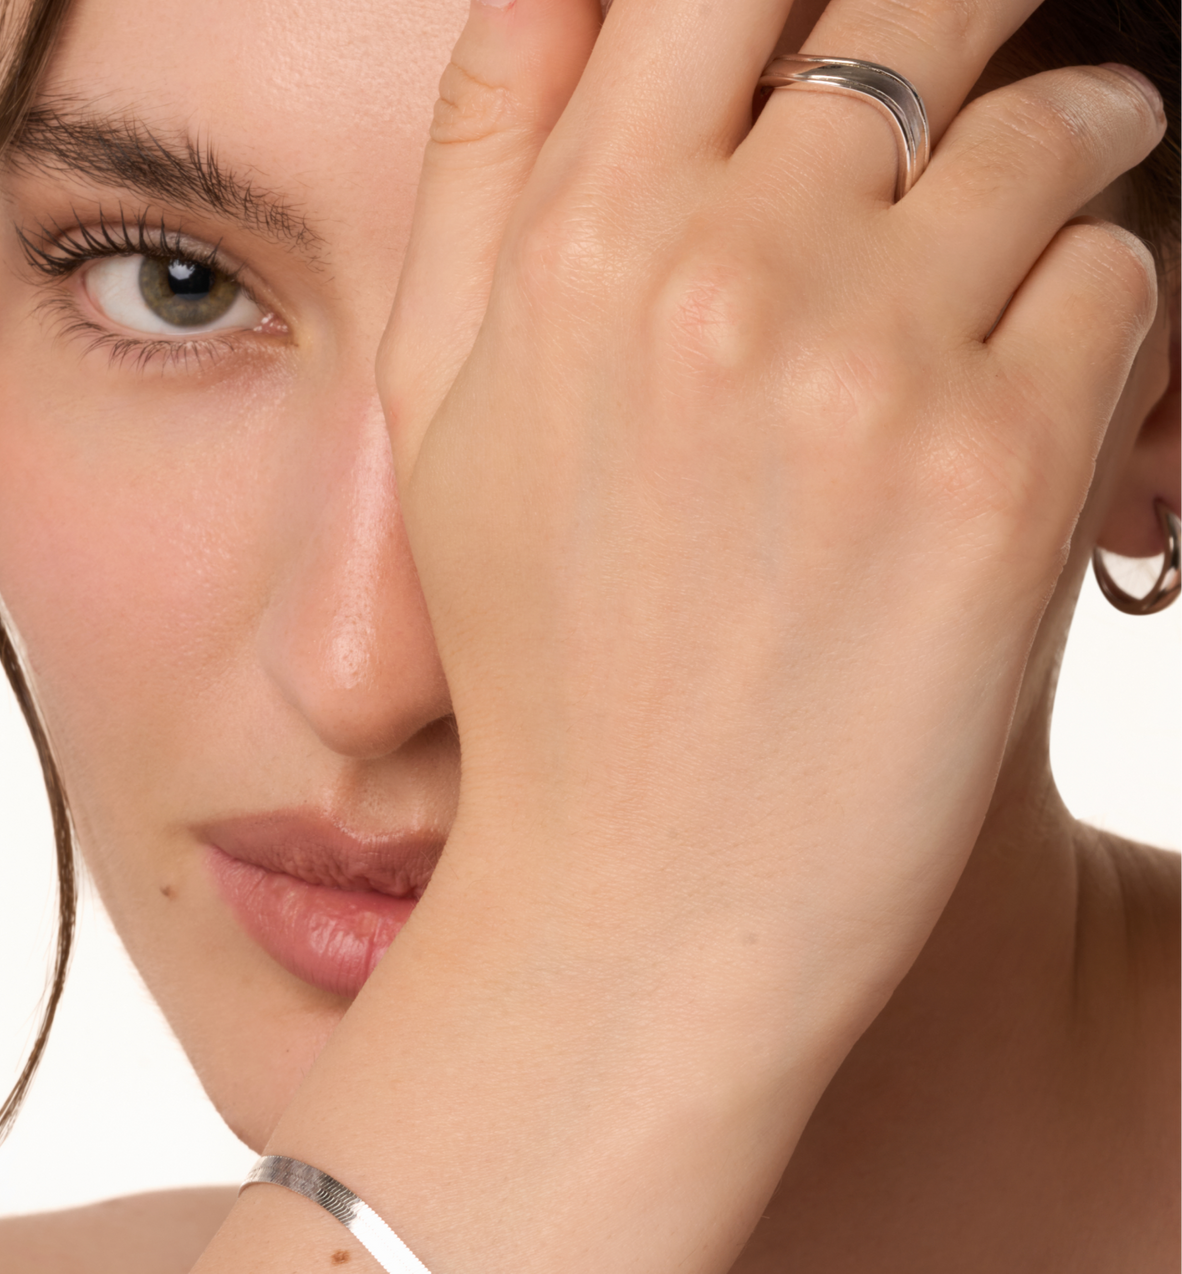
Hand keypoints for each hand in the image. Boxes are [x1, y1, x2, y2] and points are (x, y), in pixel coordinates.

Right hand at [378, 0, 1163, 1071]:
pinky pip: (1123, 279)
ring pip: (1052, 130)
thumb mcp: (444, 416)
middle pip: (919, 10)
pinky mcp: (1001, 475)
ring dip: (1081, 149)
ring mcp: (867, 370)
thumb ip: (488, 173)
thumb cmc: (545, 669)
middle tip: (1016, 66)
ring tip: (1071, 200)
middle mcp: (722, 274)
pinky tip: (1054, 388)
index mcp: (575, 246)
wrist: (645, 900)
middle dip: (984, 22)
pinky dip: (1111, 309)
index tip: (876, 19)